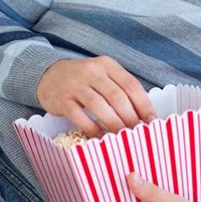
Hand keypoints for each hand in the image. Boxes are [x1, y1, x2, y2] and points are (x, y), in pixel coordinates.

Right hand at [36, 56, 155, 136]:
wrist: (48, 74)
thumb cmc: (83, 79)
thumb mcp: (103, 75)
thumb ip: (120, 88)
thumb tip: (144, 113)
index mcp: (107, 65)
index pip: (131, 84)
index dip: (144, 104)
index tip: (152, 120)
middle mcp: (92, 71)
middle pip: (117, 96)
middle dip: (131, 117)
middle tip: (137, 132)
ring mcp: (75, 84)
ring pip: (100, 105)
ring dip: (114, 124)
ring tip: (122, 137)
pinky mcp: (61, 99)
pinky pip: (79, 116)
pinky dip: (92, 128)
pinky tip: (100, 136)